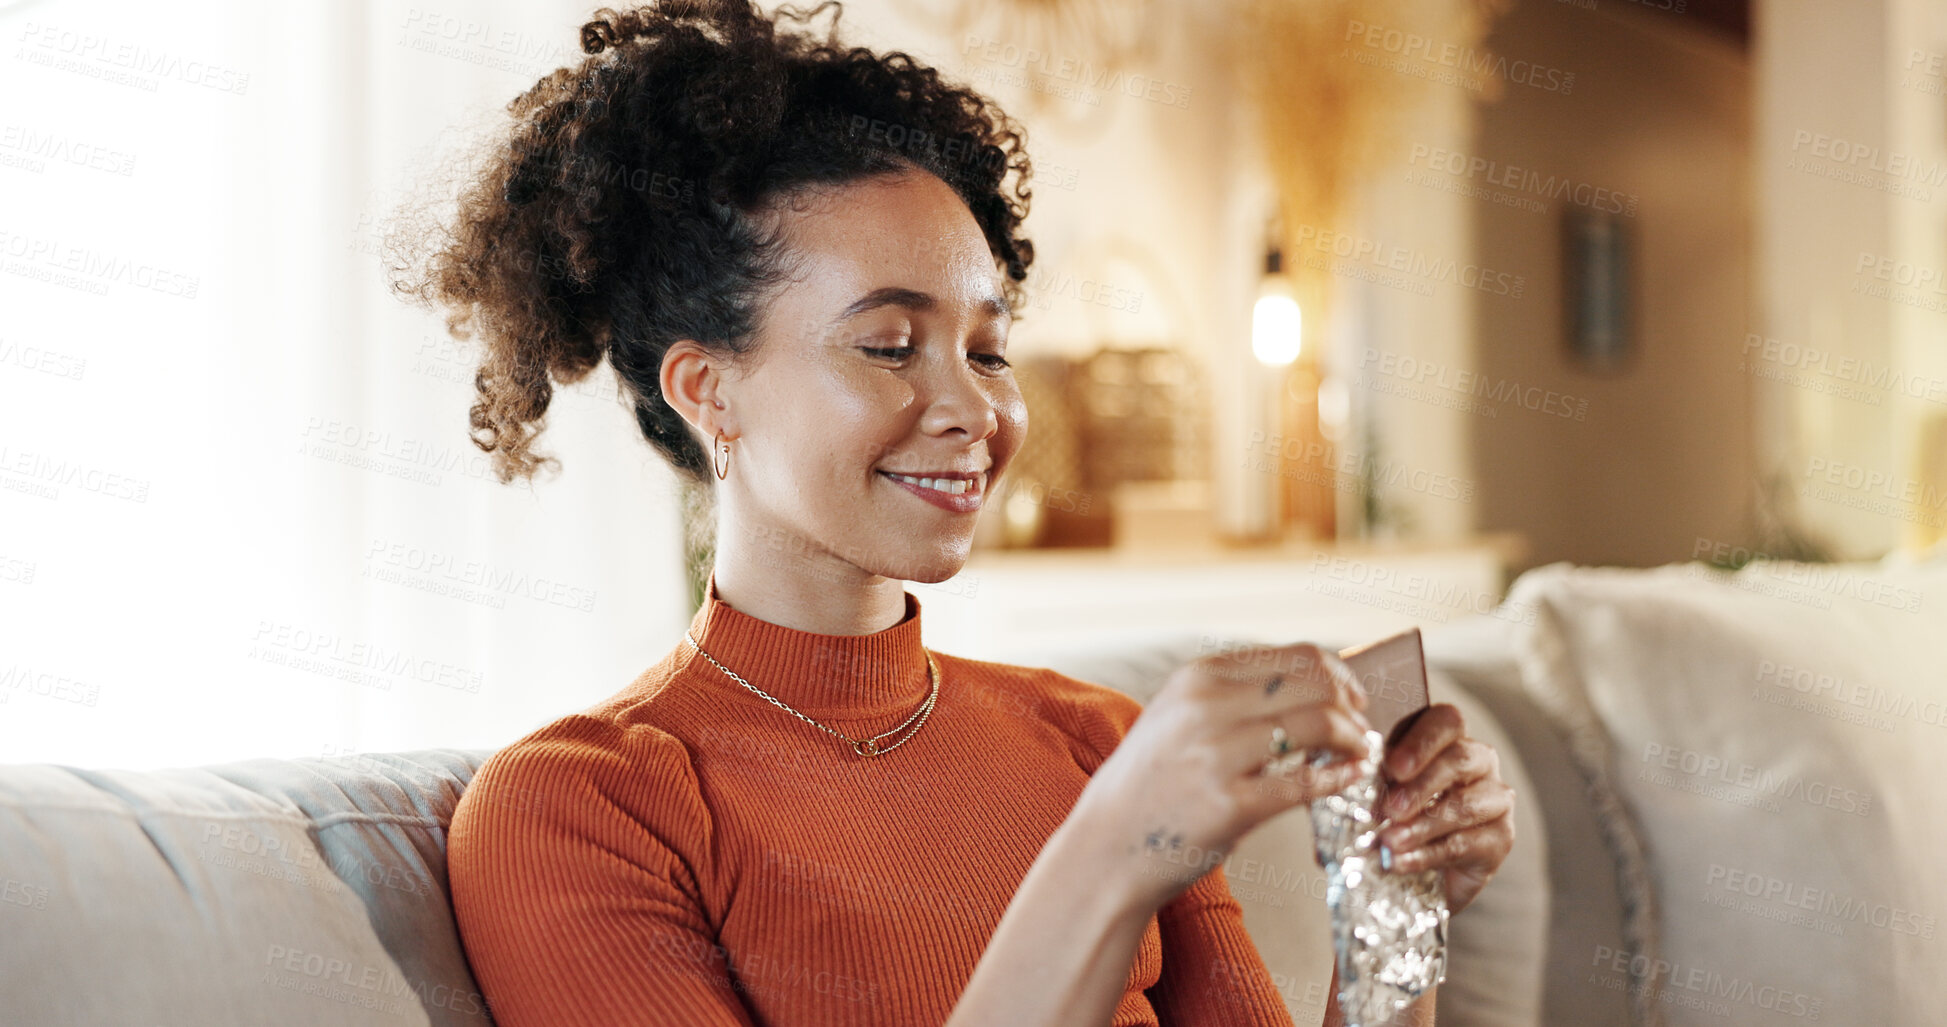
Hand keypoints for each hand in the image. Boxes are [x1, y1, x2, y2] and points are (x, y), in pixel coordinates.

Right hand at [1069, 643, 1378, 913]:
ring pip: (1317, 723)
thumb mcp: (1177, 717)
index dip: (1338, 673)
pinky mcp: (1230, 806)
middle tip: (1362, 728)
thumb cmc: (1150, 784)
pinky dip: (1340, 776)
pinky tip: (1349, 778)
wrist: (1106, 848)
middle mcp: (1205, 707)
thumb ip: (1232, 696)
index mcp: (1196, 677)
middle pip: (1315, 683)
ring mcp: (1216, 756)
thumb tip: (1314, 684)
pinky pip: (1306, 783)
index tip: (1353, 696)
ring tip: (1359, 753)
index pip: (1295, 656)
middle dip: (1350, 704)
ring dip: (1352, 738)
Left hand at [1371, 704, 1515, 915]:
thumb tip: (1330, 776)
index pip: (1445, 720)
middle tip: (1389, 809)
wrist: (1421, 876)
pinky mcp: (1501, 839)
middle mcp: (1479, 762)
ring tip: (1389, 841)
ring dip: (1423, 824)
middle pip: (1460, 759)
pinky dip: (1428, 854)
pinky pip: (1466, 843)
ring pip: (1465, 805)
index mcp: (1447, 739)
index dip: (1420, 740)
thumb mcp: (1372, 793)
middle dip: (1421, 784)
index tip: (1392, 767)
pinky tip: (1401, 862)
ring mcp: (1495, 800)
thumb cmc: (1395, 820)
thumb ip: (1361, 779)